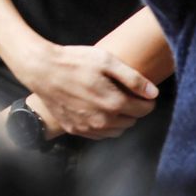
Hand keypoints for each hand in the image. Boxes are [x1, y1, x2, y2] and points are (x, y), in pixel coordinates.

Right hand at [15, 43, 157, 139]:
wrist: (41, 70)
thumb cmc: (74, 62)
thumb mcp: (106, 60)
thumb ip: (133, 78)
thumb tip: (154, 93)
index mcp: (114, 103)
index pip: (144, 109)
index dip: (147, 100)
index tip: (144, 92)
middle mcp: (103, 120)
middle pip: (132, 121)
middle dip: (133, 109)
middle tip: (124, 93)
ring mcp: (88, 127)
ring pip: (117, 131)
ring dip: (119, 119)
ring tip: (111, 101)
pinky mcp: (75, 129)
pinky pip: (99, 134)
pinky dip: (103, 125)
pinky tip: (97, 110)